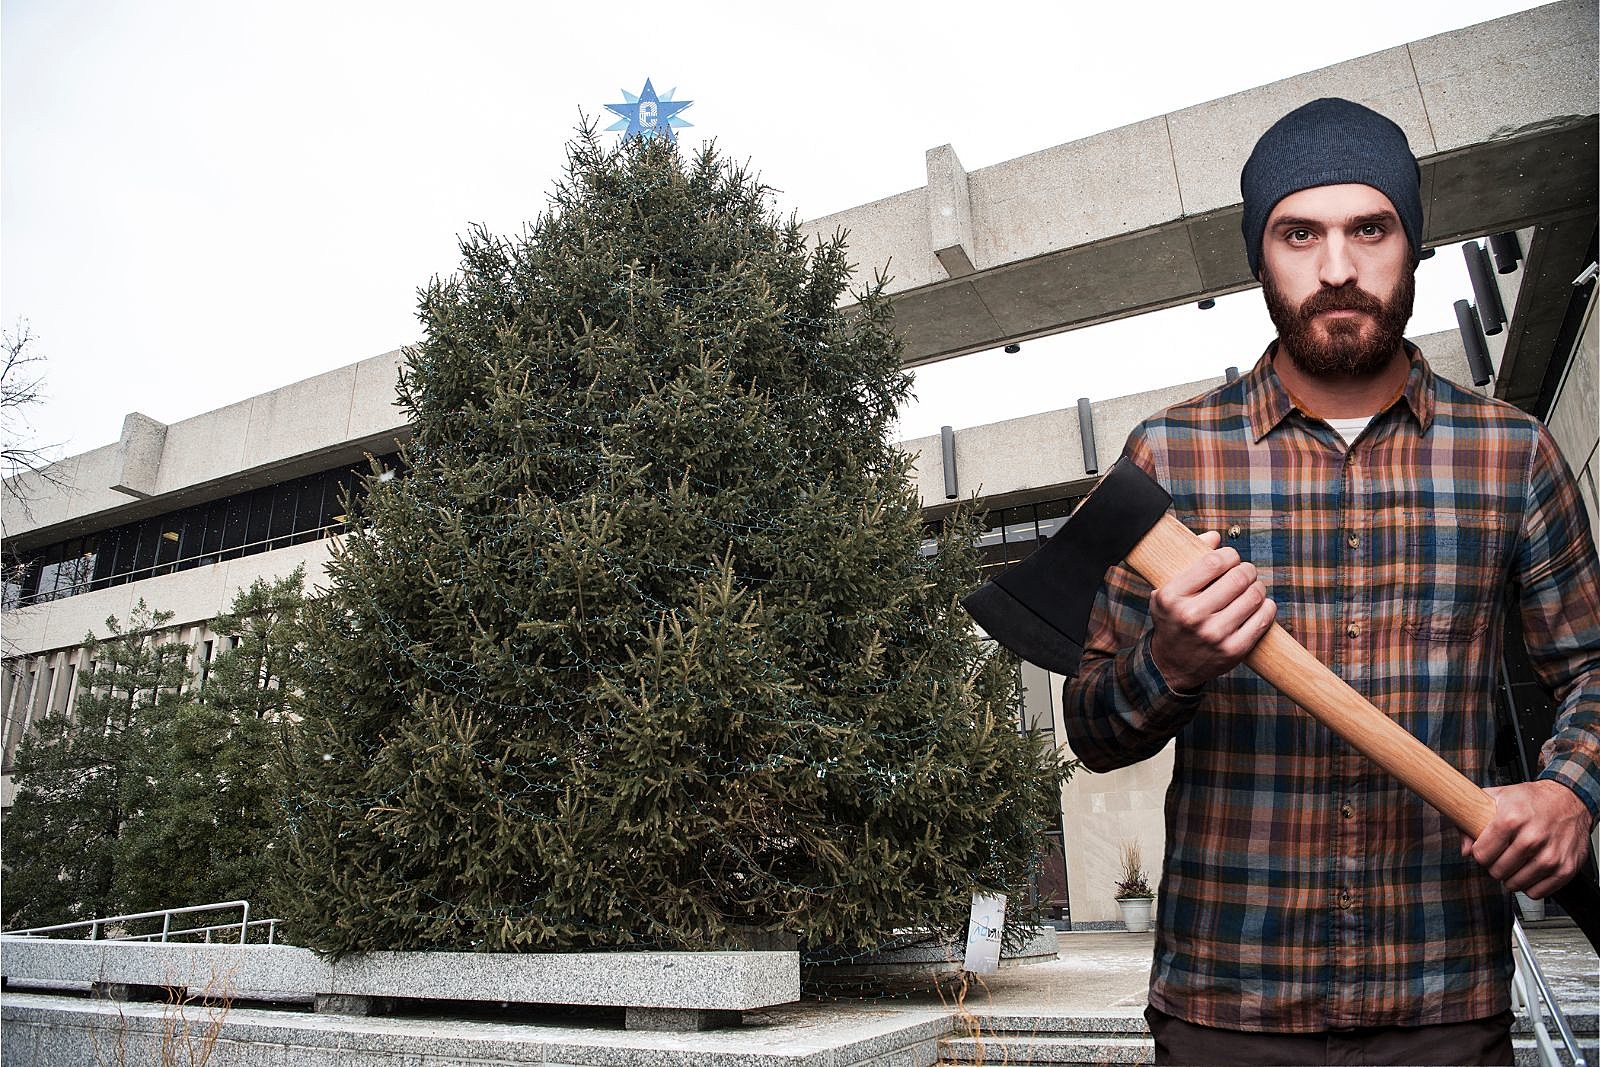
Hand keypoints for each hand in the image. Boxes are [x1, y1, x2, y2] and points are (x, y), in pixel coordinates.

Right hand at [1148, 530, 1276, 692]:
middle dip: (1247, 570)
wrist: (1171, 665)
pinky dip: (1267, 607)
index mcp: (1172, 595)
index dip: (1230, 555)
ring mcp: (1214, 634)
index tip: (1230, 559)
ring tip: (1252, 589)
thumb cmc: (1172, 620)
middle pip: (1239, 576)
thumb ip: (1189, 559)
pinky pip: (1263, 619)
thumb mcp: (1167, 590)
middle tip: (1245, 573)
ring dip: (1258, 587)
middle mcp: (1192, 614)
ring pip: (1254, 596)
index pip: (1214, 561)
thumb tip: (1215, 536)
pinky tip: (1260, 605)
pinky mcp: (1232, 650)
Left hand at [1460, 780, 1593, 898]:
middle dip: (1494, 866)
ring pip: (1516, 884)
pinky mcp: (1566, 868)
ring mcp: (1551, 855)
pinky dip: (1529, 886)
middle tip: (1501, 856)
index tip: (1485, 849)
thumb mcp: (1495, 799)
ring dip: (1511, 877)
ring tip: (1515, 862)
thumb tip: (1465, 851)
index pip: (1481, 854)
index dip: (1479, 853)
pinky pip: (1537, 892)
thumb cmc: (1531, 800)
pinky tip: (1529, 870)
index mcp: (1512, 819)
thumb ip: (1471, 822)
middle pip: (1497, 871)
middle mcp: (1533, 837)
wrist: (1569, 800)